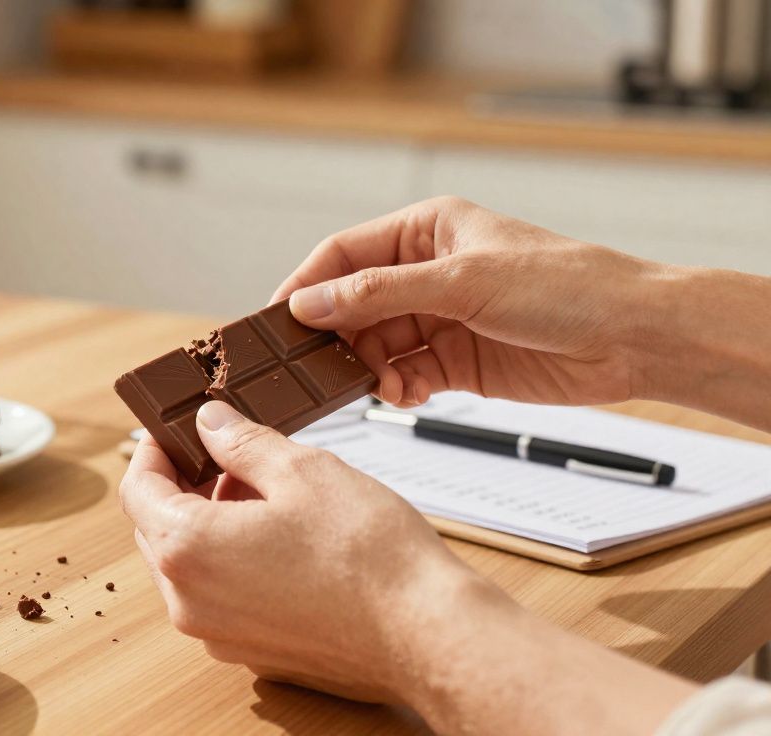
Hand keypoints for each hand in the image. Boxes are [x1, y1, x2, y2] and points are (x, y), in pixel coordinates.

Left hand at [119, 401, 698, 734]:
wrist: (426, 634)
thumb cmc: (370, 557)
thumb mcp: (301, 469)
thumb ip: (241, 442)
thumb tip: (210, 423)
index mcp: (187, 549)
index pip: (137, 488)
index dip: (154, 449)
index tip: (174, 429)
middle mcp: (190, 601)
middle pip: (156, 528)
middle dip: (184, 484)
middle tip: (226, 452)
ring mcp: (218, 633)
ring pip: (189, 563)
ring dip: (210, 521)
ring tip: (265, 491)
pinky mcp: (251, 652)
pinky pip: (220, 595)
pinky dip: (233, 561)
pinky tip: (280, 537)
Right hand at [271, 197, 665, 407]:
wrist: (633, 338)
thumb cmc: (566, 286)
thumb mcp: (461, 281)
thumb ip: (379, 293)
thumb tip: (309, 302)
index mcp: (425, 230)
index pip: (343, 254)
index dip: (306, 286)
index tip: (276, 323)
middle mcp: (427, 273)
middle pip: (352, 305)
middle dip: (334, 337)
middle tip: (312, 368)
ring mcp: (440, 319)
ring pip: (374, 345)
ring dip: (367, 369)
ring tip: (373, 386)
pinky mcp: (455, 362)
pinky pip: (403, 376)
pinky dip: (395, 389)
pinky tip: (404, 396)